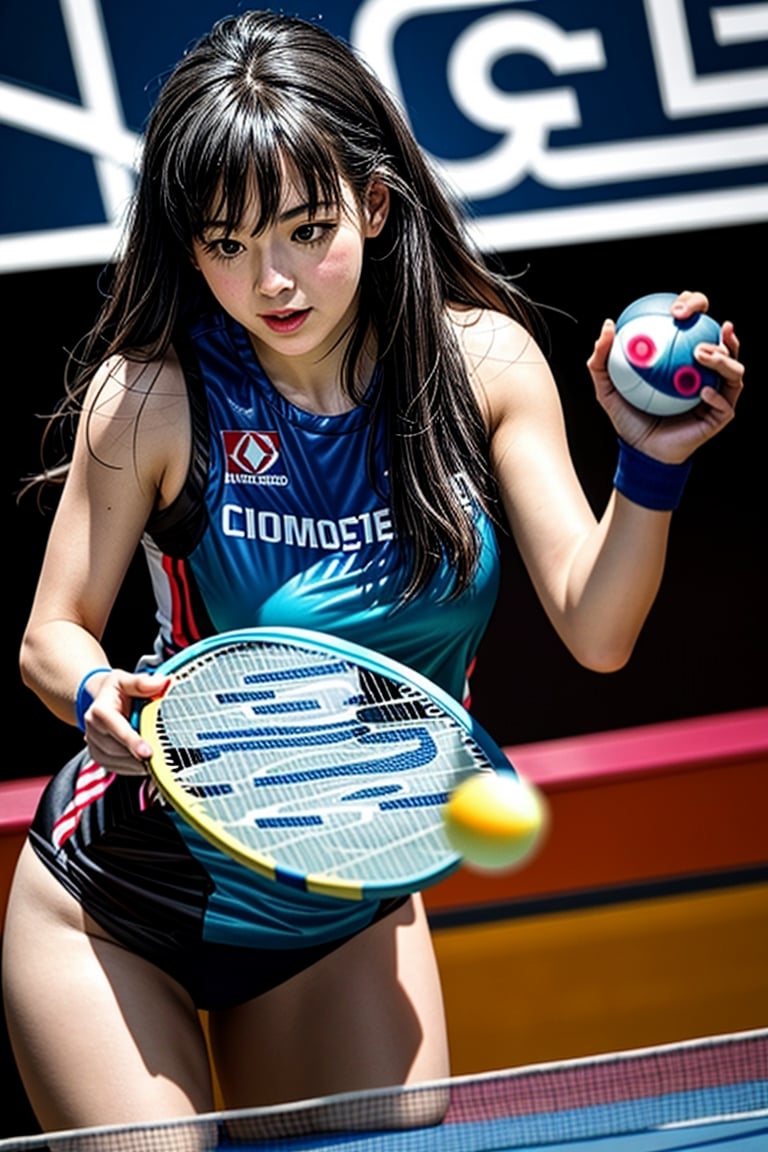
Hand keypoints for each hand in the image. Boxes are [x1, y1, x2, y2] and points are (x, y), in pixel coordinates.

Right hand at [81, 669, 169, 774]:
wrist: (101, 701)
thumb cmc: (116, 690)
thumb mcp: (126, 680)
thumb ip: (142, 683)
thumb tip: (163, 683)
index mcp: (99, 711)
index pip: (117, 728)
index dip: (132, 741)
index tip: (147, 753)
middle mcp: (93, 730)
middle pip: (119, 749)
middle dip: (141, 754)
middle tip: (164, 755)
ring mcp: (95, 746)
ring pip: (120, 762)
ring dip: (140, 762)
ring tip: (159, 756)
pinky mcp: (100, 758)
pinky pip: (120, 768)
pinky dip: (136, 767)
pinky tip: (148, 761)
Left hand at [588, 290, 743, 462]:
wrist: (640, 452)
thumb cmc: (629, 418)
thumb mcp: (607, 388)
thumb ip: (602, 359)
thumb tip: (608, 325)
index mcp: (686, 360)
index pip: (698, 325)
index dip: (696, 306)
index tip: (678, 307)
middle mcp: (706, 373)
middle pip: (726, 342)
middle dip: (719, 329)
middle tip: (698, 326)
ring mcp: (717, 393)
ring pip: (734, 371)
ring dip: (723, 360)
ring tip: (701, 354)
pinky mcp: (719, 416)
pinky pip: (725, 404)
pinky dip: (716, 396)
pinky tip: (702, 393)